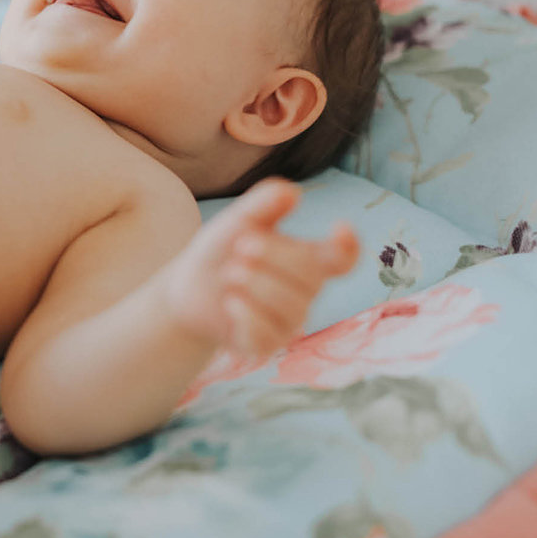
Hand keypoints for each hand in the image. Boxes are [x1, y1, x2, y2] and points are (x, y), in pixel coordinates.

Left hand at [163, 178, 358, 359]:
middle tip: (242, 248)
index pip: (343, 259)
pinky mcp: (267, 345)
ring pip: (292, 307)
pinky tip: (230, 303)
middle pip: (312, 276)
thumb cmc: (221, 251)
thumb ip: (263, 205)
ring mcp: (288, 322)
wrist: (186, 288)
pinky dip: (244, 313)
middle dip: (274, 256)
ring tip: (231, 274)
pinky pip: (268, 333)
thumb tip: (292, 192)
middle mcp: (305, 293)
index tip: (340, 229)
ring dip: (256, 284)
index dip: (350, 247)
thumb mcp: (237, 221)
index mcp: (306, 260)